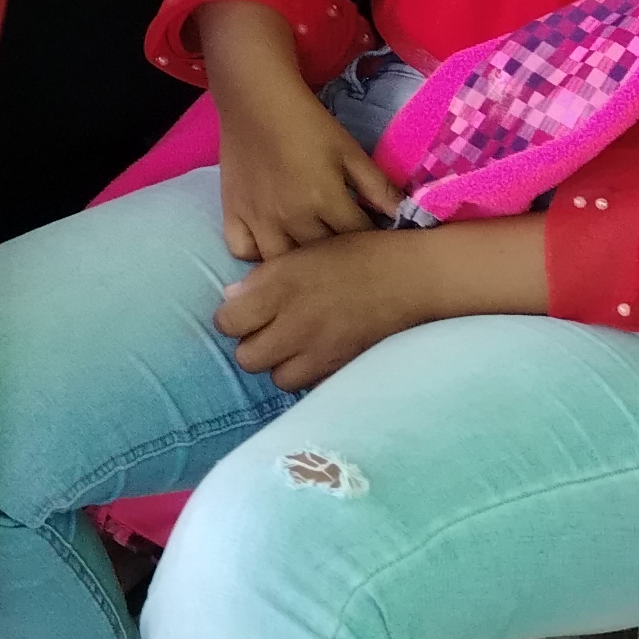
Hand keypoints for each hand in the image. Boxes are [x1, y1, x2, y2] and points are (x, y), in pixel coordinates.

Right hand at [213, 79, 400, 262]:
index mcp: (324, 200)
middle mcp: (290, 217)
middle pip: (322, 258)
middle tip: (346, 246)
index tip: (375, 236)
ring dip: (299, 263)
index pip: (358, 239)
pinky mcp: (231, 212)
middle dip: (339, 256)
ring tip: (310, 253)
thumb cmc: (307, 122)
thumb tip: (408, 217)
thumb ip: (379, 187)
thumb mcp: (349, 151)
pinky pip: (241, 251)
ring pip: (282, 263)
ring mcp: (258, 218)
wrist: (255, 98)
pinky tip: (271, 244)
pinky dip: (256, 254)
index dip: (371, 240)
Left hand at [216, 229, 438, 389]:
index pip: (227, 323)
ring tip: (291, 345)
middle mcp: (293, 326)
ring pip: (277, 379)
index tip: (242, 311)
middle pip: (247, 358)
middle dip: (251, 346)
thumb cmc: (355, 254)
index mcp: (278, 290)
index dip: (231, 318)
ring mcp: (319, 352)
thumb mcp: (301, 252)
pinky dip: (308, 374)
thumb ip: (262, 278)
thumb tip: (229, 299)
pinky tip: (315, 355)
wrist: (410, 277)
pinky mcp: (342, 369)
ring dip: (279, 365)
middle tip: (265, 330)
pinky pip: (310, 385)